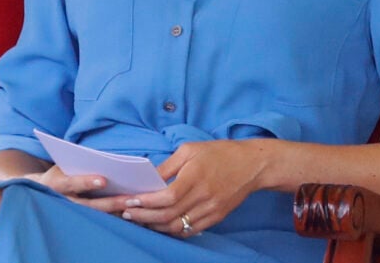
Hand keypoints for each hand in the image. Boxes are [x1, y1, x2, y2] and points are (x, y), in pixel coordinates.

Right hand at [25, 165, 134, 214]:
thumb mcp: (63, 165)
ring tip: (134, 208)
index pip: (71, 183)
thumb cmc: (59, 173)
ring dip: (115, 213)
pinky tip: (130, 216)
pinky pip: (98, 223)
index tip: (103, 180)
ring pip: (95, 218)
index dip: (86, 182)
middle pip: (88, 206)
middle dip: (110, 203)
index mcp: (55, 184)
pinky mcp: (78, 223)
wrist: (40, 193)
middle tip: (130, 199)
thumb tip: (105, 157)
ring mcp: (69, 216)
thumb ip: (79, 162)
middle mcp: (62, 203)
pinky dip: (114, 220)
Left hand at [120, 139, 269, 235]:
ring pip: (177, 226)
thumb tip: (147, 179)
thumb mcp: (191, 149)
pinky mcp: (216, 217)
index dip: (146, 201)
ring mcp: (211, 209)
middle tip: (126, 213)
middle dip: (143, 216)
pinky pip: (190, 230)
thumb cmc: (220, 152)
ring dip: (155, 226)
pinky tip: (160, 224)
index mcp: (196, 176)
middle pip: (168, 215)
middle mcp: (204, 196)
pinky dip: (172, 230)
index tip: (129, 201)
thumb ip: (168, 165)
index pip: (167, 197)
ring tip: (140, 219)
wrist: (252, 165)